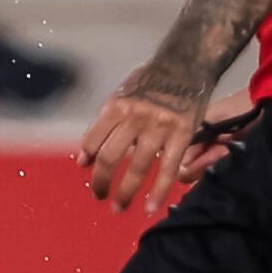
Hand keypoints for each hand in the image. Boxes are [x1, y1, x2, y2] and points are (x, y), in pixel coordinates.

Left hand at [78, 71, 230, 212]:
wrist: (186, 65)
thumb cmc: (150, 80)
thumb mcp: (122, 93)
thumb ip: (105, 122)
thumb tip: (85, 154)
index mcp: (116, 107)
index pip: (93, 140)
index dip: (87, 158)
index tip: (86, 169)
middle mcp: (135, 118)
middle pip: (110, 158)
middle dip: (101, 182)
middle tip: (99, 196)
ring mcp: (159, 128)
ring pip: (137, 168)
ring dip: (125, 193)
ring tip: (119, 207)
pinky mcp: (182, 136)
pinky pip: (167, 169)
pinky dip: (158, 191)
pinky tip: (150, 207)